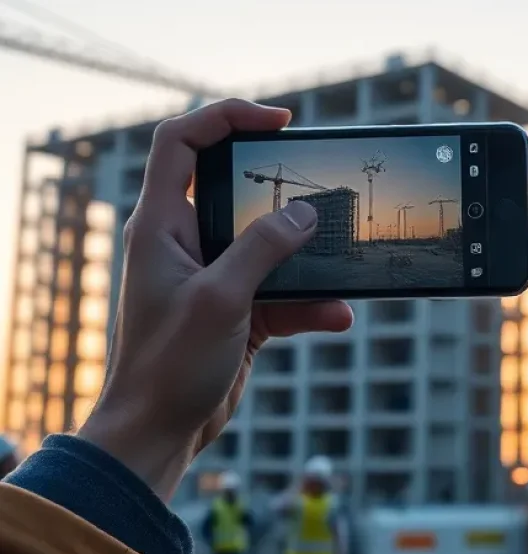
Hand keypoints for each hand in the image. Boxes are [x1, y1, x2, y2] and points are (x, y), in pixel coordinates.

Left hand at [77, 99, 353, 501]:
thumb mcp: (220, 299)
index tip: (278, 121)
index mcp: (162, 225)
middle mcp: (187, 242)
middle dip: (285, 192)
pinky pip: (284, 292)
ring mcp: (216, 276)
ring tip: (343, 266)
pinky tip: (337, 316)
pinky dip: (311, 303)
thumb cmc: (168, 366)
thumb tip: (305, 214)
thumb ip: (263, 249)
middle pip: (238, 190)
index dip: (226, 117)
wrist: (159, 435)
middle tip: (322, 185)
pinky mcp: (239, 309)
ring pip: (271, 246)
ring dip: (308, 260)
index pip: (182, 143)